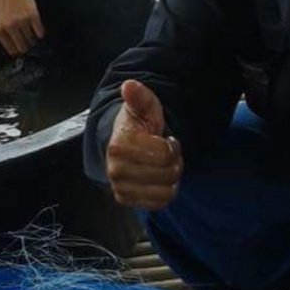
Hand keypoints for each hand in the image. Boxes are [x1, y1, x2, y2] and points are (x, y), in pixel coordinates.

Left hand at [0, 0, 44, 56]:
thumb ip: (3, 34)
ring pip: (32, 40)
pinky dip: (40, 33)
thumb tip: (15, 49)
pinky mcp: (32, 16)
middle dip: (27, 47)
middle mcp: (9, 27)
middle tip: (29, 44)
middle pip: (23, 47)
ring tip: (32, 35)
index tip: (22, 51)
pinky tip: (38, 30)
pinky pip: (40, 32)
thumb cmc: (3, 4)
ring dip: (33, 40)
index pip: (11, 50)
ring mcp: (21, 22)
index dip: (18, 52)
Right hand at [106, 79, 181, 209]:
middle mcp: (115, 170)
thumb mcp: (143, 107)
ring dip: (170, 178)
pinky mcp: (126, 201)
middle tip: (164, 152)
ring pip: (166, 191)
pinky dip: (165, 191)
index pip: (165, 154)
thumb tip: (129, 86)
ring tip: (160, 165)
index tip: (165, 139)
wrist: (120, 145)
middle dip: (173, 161)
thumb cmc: (136, 126)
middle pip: (169, 173)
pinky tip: (158, 178)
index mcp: (119, 145)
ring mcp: (120, 188)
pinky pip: (159, 203)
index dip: (172, 145)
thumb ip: (140, 97)